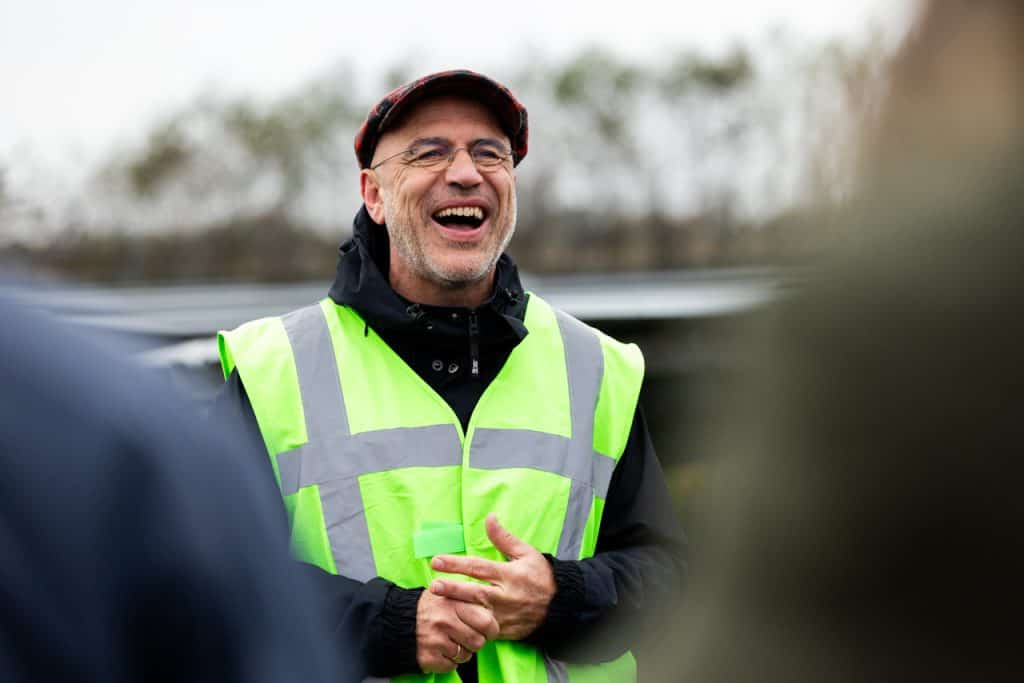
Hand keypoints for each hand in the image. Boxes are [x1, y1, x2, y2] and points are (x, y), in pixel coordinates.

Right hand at [415, 589, 498, 672]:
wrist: (396, 619)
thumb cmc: (428, 606)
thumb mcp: (448, 593)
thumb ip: (468, 599)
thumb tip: (492, 609)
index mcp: (454, 603)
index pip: (486, 621)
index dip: (491, 628)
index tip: (487, 630)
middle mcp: (446, 621)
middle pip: (478, 641)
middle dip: (476, 642)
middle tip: (468, 637)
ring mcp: (437, 641)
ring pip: (465, 655)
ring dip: (462, 652)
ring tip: (451, 642)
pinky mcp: (429, 657)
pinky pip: (451, 666)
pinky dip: (448, 661)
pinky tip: (441, 650)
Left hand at [429, 514, 555, 640]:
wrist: (559, 607)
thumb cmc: (541, 577)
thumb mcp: (527, 553)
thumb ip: (504, 538)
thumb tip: (489, 517)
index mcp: (510, 575)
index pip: (479, 567)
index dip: (457, 564)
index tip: (437, 561)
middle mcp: (505, 596)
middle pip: (474, 592)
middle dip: (452, 589)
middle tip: (433, 586)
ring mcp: (503, 616)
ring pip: (475, 614)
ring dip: (456, 609)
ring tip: (436, 605)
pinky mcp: (502, 630)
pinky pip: (481, 630)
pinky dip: (466, 626)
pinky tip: (451, 622)